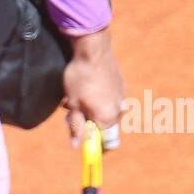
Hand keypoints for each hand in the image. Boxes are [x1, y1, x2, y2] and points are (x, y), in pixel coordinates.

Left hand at [62, 28, 124, 149]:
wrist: (93, 49)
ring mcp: (122, 96)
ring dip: (92, 109)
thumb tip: (76, 145)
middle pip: (104, 126)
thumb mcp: (73, 103)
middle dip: (88, 123)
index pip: (106, 142)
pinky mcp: (121, 84)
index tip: (82, 140)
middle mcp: (119, 110)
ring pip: (106, 111)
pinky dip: (99, 98)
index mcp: (108, 118)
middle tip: (71, 114)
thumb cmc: (80, 77)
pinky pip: (110, 99)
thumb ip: (77, 126)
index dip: (94, 144)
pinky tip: (87, 87)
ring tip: (76, 97)